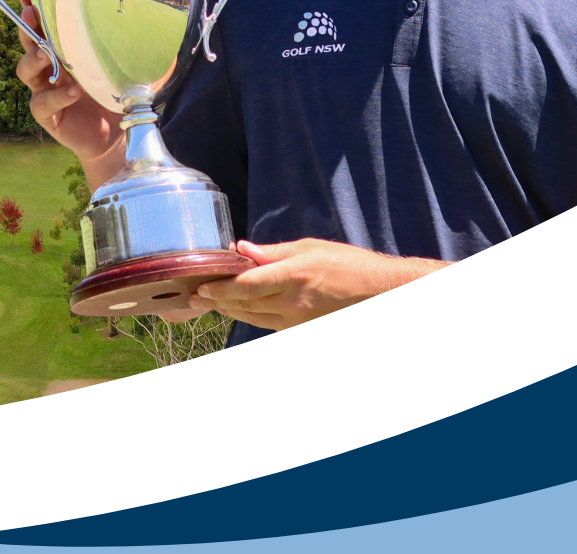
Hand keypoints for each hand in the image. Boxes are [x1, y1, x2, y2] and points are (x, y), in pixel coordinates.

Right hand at [15, 0, 122, 175]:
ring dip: (33, 59)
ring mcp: (45, 91)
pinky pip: (42, 103)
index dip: (32, 5)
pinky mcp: (48, 115)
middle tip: (31, 14)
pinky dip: (57, 96)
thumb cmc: (118, 94)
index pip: (44, 24)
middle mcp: (50, 67)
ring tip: (47, 53)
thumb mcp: (124, 63)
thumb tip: (150, 13)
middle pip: (27, 42)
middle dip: (27, 26)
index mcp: (65, 49)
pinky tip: (73, 91)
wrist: (118, 134)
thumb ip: (129, 42)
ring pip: (25, 70)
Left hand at [187, 238, 445, 331]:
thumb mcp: (310, 248)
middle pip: (243, 305)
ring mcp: (295, 321)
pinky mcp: (300, 329)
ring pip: (252, 317)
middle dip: (217, 301)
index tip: (201, 286)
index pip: (245, 286)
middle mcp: (291, 303)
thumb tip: (241, 249)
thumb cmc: (349, 265)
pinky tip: (239, 310)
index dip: (219, 289)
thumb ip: (272, 252)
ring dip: (229, 311)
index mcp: (292, 277)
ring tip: (210, 303)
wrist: (381, 293)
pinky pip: (267, 324)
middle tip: (195, 296)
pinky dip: (249, 316)